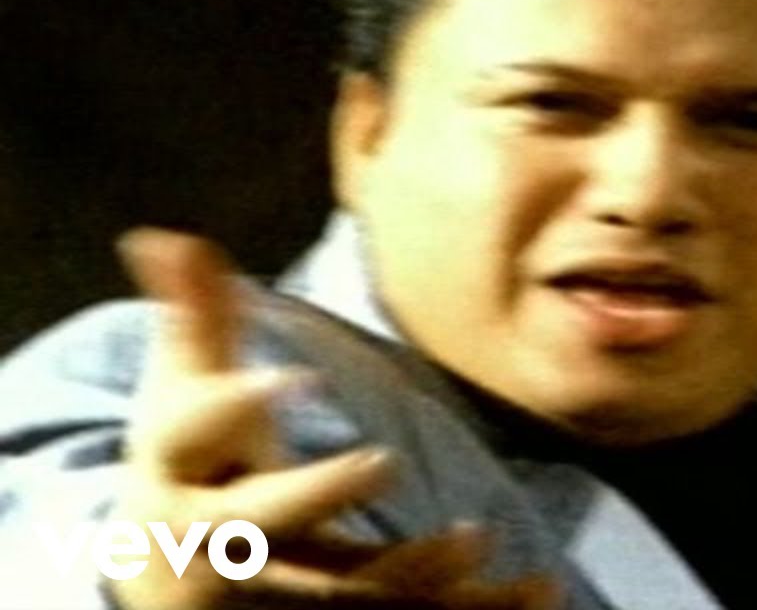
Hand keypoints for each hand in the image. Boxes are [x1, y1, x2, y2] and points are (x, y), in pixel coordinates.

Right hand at [107, 229, 559, 609]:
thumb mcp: (185, 394)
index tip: (301, 375)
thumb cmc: (194, 463)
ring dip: (413, 571)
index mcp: (184, 470)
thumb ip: (195, 318)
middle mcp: (226, 539)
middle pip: (263, 523)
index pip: (196, 436)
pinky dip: (476, 607)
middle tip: (383, 460)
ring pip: (346, 590)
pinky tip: (540, 586)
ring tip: (478, 538)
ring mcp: (287, 586)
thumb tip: (167, 235)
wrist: (171, 579)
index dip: (240, 408)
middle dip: (317, 494)